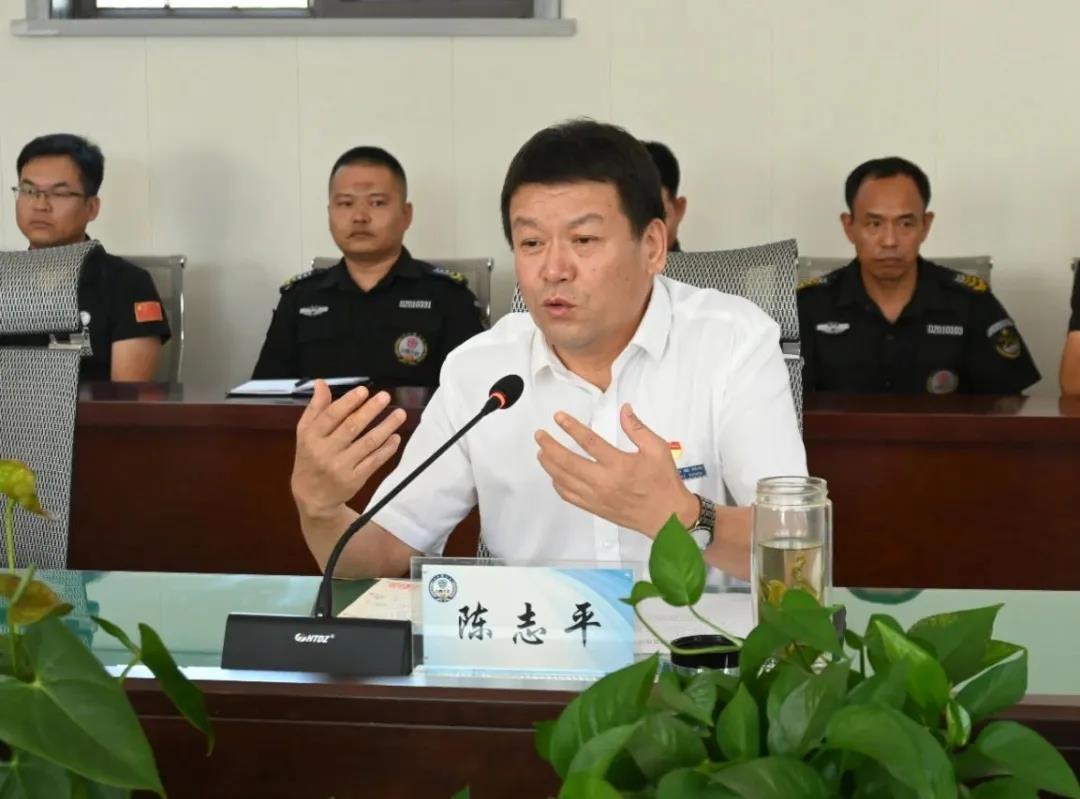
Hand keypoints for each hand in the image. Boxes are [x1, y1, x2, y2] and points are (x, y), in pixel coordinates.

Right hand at [291, 381, 405, 518]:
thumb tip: (321, 383)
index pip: (331, 417)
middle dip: (370, 410)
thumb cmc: (309, 458)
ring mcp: (341, 467)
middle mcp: (325, 451)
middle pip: (351, 428)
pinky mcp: (355, 479)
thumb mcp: (305, 433)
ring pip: (367, 444)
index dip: (348, 403)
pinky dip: (387, 449)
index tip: (364, 391)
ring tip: (400, 414)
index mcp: (311, 437)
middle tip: (386, 396)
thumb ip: (316, 408)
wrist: (312, 497)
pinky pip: (374, 461)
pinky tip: (396, 437)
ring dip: (385, 427)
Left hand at [535, 403, 698, 536]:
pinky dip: (558, 485)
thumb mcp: (658, 449)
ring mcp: (596, 497)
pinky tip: (554, 475)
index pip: (589, 442)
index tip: (558, 417)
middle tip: (539, 435)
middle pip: (568, 462)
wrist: (667, 516)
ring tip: (541, 452)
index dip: (571, 427)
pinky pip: (569, 496)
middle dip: (550, 447)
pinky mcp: (595, 508)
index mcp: (619, 464)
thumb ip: (637, 428)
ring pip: (564, 480)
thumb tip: (624, 408)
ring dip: (549, 465)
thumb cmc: (663, 481)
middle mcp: (604, 481)